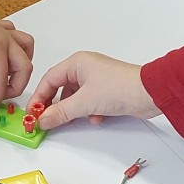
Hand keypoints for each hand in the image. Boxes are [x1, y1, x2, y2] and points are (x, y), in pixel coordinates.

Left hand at [0, 0, 33, 114]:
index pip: (1, 81)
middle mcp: (4, 39)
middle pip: (24, 68)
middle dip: (15, 88)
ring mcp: (3, 33)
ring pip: (27, 50)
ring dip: (21, 68)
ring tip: (7, 79)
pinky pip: (18, 39)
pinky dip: (18, 50)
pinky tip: (5, 58)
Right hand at [28, 50, 156, 129]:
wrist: (150, 93)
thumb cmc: (121, 87)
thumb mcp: (84, 102)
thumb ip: (61, 112)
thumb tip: (44, 119)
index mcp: (77, 63)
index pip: (49, 80)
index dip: (39, 97)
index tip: (33, 113)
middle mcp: (85, 68)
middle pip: (61, 89)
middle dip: (56, 106)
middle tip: (47, 120)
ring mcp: (97, 79)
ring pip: (75, 97)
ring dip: (74, 111)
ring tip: (73, 120)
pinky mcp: (107, 91)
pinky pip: (89, 102)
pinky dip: (89, 112)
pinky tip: (95, 118)